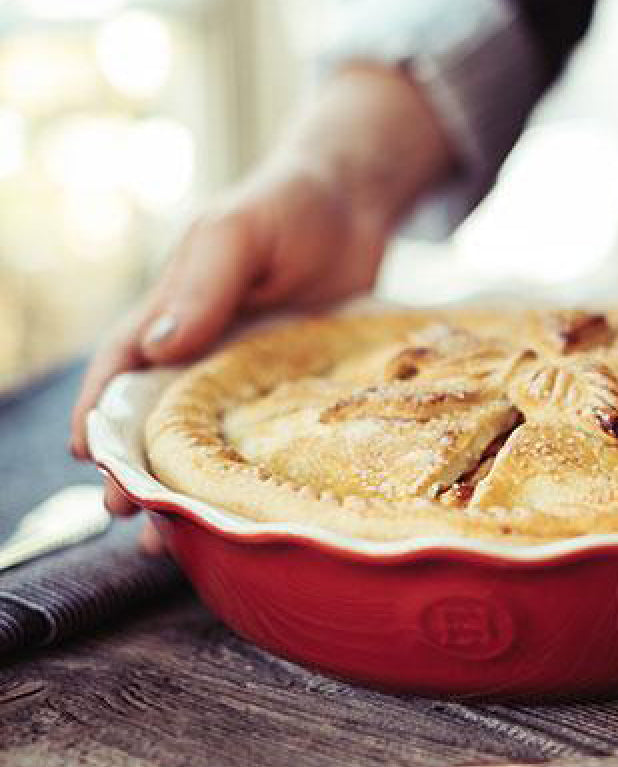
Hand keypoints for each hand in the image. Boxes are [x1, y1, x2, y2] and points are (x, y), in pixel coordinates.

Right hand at [70, 159, 389, 524]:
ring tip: (171, 537)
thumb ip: (204, 284)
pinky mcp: (292, 386)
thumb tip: (159, 345)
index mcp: (175, 312)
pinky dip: (251, 474)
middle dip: (137, 466)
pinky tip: (246, 514)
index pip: (122, 369)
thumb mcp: (239, 234)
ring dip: (187, 484)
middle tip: (125, 512)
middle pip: (158, 418)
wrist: (358, 208)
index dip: (100, 413)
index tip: (89, 458)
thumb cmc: (289, 209)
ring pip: (208, 439)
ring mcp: (249, 373)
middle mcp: (204, 349)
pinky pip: (265, 437)